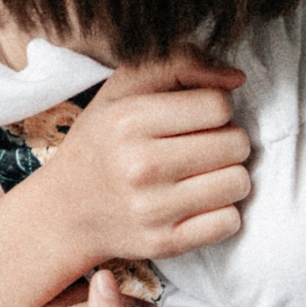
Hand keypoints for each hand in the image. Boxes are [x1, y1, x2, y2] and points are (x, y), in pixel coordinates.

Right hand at [24, 50, 250, 270]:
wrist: (66, 210)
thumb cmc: (102, 141)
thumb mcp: (124, 88)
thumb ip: (180, 63)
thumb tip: (238, 78)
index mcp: (129, 120)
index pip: (219, 105)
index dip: (217, 107)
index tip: (197, 117)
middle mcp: (140, 166)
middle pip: (236, 143)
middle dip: (226, 140)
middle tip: (201, 146)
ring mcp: (153, 209)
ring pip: (239, 182)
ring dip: (228, 175)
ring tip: (202, 173)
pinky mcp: (164, 243)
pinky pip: (229, 222)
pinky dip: (222, 212)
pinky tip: (198, 202)